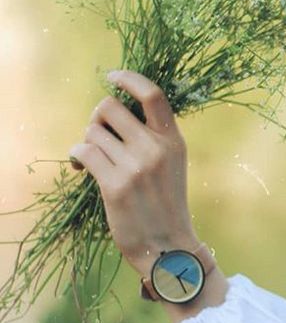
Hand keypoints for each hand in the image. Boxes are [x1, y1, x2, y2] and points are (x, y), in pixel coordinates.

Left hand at [67, 70, 198, 276]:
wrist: (168, 246)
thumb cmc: (165, 205)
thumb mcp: (172, 165)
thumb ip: (153, 137)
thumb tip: (114, 110)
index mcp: (173, 141)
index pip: (153, 95)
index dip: (129, 78)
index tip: (112, 76)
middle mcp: (155, 148)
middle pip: (110, 108)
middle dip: (97, 119)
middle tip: (98, 137)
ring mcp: (135, 166)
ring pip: (92, 132)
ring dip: (86, 143)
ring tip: (92, 161)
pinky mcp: (115, 185)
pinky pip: (83, 153)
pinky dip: (76, 157)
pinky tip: (81, 169)